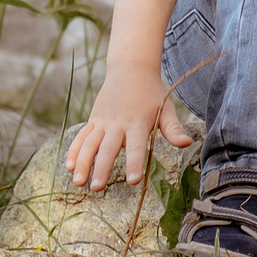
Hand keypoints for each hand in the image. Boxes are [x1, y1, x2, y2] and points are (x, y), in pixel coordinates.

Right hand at [64, 60, 195, 191]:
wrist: (130, 68)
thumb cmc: (151, 93)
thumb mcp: (166, 108)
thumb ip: (173, 129)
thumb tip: (187, 143)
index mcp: (138, 122)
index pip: (136, 146)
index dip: (134, 162)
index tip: (132, 181)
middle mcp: (118, 122)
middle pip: (108, 148)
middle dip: (102, 168)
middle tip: (97, 188)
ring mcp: (103, 121)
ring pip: (89, 143)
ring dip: (82, 162)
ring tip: (78, 182)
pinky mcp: (93, 119)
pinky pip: (81, 136)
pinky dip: (74, 151)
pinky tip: (69, 167)